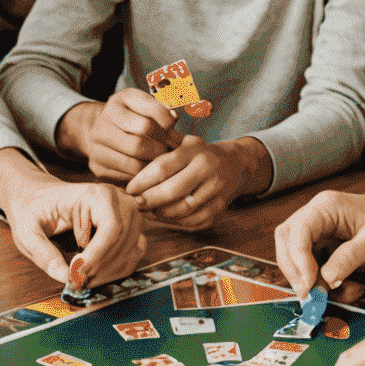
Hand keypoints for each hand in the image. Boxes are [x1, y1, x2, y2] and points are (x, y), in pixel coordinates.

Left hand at [0, 175, 147, 286]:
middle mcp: (117, 198)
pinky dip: (118, 268)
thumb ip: (43, 253)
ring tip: (83, 279)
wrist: (38, 198)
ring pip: (132, 247)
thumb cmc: (32, 209)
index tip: (76, 273)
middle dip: (100, 266)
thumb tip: (64, 277)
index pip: (110, 227)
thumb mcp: (26, 230)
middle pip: (123, 239)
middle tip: (76, 281)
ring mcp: (126, 210)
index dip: (97, 255)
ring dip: (110, 271)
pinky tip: (97, 275)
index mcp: (94, 193)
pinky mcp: (128, 224)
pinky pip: (135, 250)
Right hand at [57, 87, 193, 180]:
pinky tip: (148, 168)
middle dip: (162, 142)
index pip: (150, 107)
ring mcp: (97, 142)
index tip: (173, 129)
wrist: (103, 136)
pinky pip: (127, 173)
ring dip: (154, 160)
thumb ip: (162, 114)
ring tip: (162, 159)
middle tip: (171, 148)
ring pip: (136, 155)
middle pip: (143, 130)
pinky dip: (143, 173)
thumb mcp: (146, 110)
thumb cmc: (134, 122)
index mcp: (121, 99)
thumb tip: (174, 119)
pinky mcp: (96, 164)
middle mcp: (105, 117)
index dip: (167, 119)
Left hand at [127, 134, 268, 229]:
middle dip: (150, 200)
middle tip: (135, 204)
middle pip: (173, 190)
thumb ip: (161, 149)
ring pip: (183, 209)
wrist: (235, 163)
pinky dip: (176, 222)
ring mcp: (217, 188)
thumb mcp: (183, 142)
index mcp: (194, 149)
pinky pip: (194, 220)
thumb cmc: (199, 153)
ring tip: (146, 211)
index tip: (129, 189)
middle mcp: (208, 167)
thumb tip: (129, 161)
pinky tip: (163, 217)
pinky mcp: (221, 206)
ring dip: (161, 214)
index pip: (164, 167)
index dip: (143, 181)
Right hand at [273, 187, 364, 298]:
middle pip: (287, 242)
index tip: (309, 285)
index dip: (298, 259)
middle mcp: (316, 215)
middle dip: (295, 272)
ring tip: (336, 293)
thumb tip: (326, 279)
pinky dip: (322, 283)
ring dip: (309, 280)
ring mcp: (317, 230)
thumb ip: (349, 258)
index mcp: (327, 207)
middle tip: (310, 296)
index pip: (298, 231)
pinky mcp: (322, 245)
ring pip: (294, 257)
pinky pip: (311, 266)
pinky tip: (345, 288)